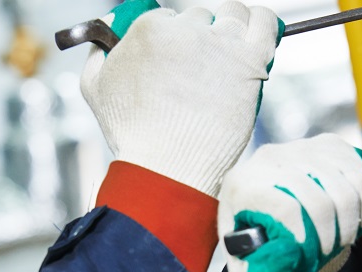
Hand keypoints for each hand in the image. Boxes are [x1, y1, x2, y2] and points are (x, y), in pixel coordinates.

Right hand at [80, 1, 280, 196]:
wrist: (167, 167)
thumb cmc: (133, 133)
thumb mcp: (94, 88)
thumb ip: (97, 53)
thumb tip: (107, 35)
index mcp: (149, 29)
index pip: (168, 17)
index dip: (174, 39)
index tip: (179, 59)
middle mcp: (187, 30)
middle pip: (201, 16)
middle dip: (201, 38)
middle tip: (201, 69)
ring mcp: (221, 44)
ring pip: (233, 15)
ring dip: (231, 31)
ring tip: (228, 57)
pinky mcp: (251, 60)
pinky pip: (267, 23)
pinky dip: (264, 24)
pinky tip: (257, 38)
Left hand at [217, 134, 361, 271]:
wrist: (258, 198)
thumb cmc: (251, 238)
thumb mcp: (240, 262)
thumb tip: (279, 267)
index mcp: (243, 185)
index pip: (288, 208)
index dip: (308, 237)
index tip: (312, 256)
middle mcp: (269, 159)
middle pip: (319, 198)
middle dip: (333, 235)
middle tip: (330, 253)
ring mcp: (300, 148)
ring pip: (344, 185)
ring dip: (352, 220)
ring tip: (344, 239)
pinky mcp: (325, 144)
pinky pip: (360, 171)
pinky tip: (358, 218)